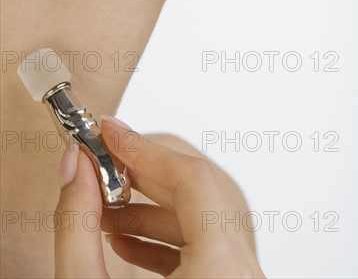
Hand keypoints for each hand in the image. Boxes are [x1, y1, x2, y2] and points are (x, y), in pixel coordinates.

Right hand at [54, 117, 264, 277]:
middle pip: (199, 192)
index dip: (144, 148)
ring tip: (105, 207)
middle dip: (144, 172)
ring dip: (150, 206)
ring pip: (202, 218)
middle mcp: (242, 273)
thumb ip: (77, 229)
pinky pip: (205, 245)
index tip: (110, 132)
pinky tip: (125, 239)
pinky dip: (166, 235)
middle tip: (104, 159)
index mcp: (221, 271)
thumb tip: (75, 170)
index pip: (192, 179)